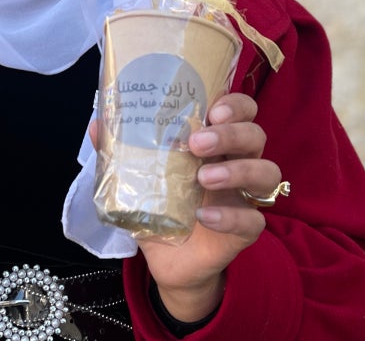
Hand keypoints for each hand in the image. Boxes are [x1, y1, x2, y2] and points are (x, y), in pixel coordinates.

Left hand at [138, 93, 281, 321]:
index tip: (211, 108)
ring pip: (267, 172)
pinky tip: (204, 218)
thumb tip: (97, 124)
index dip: (235, 104)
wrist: (168, 260)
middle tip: (197, 142)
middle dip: (231, 133)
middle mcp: (236, 163)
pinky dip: (231, 216)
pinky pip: (254, 219)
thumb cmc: (160, 207)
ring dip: (238, 170)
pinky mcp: (245, 230)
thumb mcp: (135, 178)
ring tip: (204, 178)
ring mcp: (244, 197)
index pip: (240, 111)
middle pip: (256, 135)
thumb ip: (119, 152)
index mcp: (215, 143)